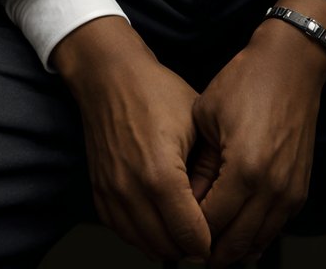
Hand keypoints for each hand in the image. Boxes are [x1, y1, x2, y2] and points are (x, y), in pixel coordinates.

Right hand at [53, 16, 211, 262]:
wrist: (109, 76)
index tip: (220, 237)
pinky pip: (123, 233)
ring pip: (144, 245)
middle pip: (168, 248)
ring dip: (167, 244)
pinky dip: (143, 235)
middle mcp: (131, 190)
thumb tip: (227, 200)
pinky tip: (159, 221)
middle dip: (191, 247)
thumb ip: (209, 167)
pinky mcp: (99, 193)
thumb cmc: (154, 91)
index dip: (210, 242)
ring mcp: (111, 194)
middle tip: (206, 235)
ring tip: (184, 230)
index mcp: (160, 174)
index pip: (190, 234)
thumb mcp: (196, 123)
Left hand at [190, 0, 325, 266]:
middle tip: (188, 249)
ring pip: (257, 242)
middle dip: (209, 250)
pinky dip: (254, 237)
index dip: (189, 231)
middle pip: (235, 243)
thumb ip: (198, 165)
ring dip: (233, 249)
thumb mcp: (206, 116)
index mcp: (244, 170)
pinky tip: (236, 235)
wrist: (291, 65)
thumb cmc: (247, 81)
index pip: (210, 222)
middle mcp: (271, 188)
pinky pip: (274, 229)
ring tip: (209, 247)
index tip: (173, 230)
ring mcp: (289, 191)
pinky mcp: (300, 189)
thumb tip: (187, 199)